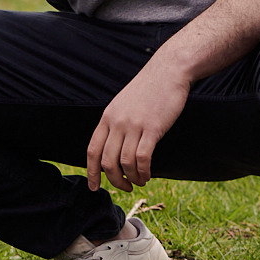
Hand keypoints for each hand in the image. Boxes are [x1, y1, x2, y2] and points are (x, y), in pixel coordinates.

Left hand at [85, 59, 189, 191]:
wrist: (168, 71)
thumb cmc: (148, 90)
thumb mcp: (123, 104)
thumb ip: (116, 124)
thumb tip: (113, 148)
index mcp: (107, 117)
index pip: (92, 150)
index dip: (91, 172)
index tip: (93, 187)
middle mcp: (117, 122)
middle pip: (107, 161)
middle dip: (114, 180)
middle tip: (125, 187)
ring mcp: (134, 125)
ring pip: (124, 163)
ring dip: (132, 178)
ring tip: (140, 181)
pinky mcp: (152, 128)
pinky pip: (142, 158)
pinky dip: (143, 171)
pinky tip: (148, 174)